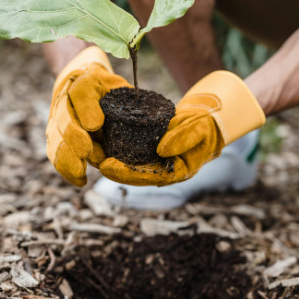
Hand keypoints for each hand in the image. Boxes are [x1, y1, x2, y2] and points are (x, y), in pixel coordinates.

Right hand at [46, 46, 132, 185]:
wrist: (81, 80)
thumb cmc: (102, 86)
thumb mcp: (113, 84)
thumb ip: (114, 99)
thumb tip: (98, 125)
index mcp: (80, 82)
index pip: (81, 91)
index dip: (86, 109)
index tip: (95, 125)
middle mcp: (63, 101)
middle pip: (64, 119)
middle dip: (73, 138)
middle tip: (86, 152)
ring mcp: (56, 120)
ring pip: (56, 140)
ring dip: (67, 157)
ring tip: (80, 174)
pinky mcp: (55, 136)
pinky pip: (56, 154)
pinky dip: (65, 168)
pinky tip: (79, 181)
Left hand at [100, 71, 265, 185]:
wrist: (208, 120)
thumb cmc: (207, 126)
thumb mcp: (200, 128)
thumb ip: (183, 138)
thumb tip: (161, 150)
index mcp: (175, 171)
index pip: (146, 177)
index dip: (125, 174)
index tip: (106, 166)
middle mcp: (161, 170)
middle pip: (132, 174)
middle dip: (110, 168)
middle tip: (90, 158)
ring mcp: (154, 161)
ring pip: (128, 164)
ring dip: (109, 158)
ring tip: (89, 150)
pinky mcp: (148, 149)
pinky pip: (129, 151)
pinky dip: (115, 147)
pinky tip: (100, 139)